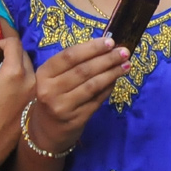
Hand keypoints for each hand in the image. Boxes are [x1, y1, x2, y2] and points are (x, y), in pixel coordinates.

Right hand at [0, 35, 35, 170]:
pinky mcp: (35, 103)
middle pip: (24, 54)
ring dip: (17, 66)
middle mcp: (30, 79)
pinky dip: (22, 81)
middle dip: (10, 53)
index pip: (13, 43)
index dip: (1, 42)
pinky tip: (9, 90)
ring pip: (30, 69)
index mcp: (14, 72)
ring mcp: (35, 92)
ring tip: (2, 75)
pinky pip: (31, 83)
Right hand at [28, 37, 129, 154]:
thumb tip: (106, 47)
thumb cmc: (54, 95)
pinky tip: (116, 80)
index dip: (92, 48)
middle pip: (83, 70)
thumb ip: (75, 63)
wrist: (47, 129)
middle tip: (124, 52)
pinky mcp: (76, 119)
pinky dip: (109, 88)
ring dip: (112, 73)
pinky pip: (97, 100)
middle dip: (107, 59)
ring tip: (126, 65)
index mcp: (44, 74)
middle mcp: (50, 90)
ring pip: (92, 85)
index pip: (70, 56)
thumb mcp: (54, 77)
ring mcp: (63, 107)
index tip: (110, 41)